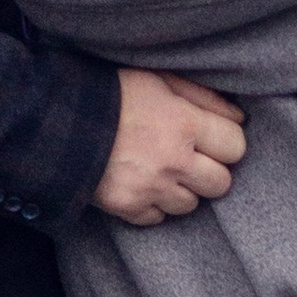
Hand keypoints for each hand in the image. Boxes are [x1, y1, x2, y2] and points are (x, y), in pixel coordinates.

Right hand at [94, 69, 247, 226]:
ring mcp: (151, 189)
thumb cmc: (111, 93)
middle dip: (209, 170)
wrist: (57, 120)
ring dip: (181, 189)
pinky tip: (140, 183)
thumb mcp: (159, 79)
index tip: (210, 137)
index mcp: (185, 124)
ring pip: (190, 205)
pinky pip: (157, 218)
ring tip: (161, 169)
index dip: (225, 141)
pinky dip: (152, 204)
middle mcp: (173, 161)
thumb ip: (203, 97)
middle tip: (189, 157)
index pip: (235, 146)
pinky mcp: (128, 208)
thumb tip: (239, 117)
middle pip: (221, 183)